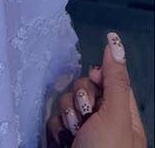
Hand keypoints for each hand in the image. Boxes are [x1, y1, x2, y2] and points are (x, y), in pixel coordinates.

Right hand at [46, 32, 145, 146]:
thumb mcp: (115, 115)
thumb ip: (114, 79)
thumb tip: (114, 40)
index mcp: (124, 117)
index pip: (110, 80)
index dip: (99, 77)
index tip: (94, 80)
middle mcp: (103, 123)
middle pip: (85, 89)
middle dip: (80, 98)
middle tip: (85, 116)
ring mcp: (83, 134)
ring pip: (66, 103)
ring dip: (67, 115)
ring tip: (74, 134)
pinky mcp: (64, 141)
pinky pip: (54, 121)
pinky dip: (57, 130)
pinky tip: (64, 141)